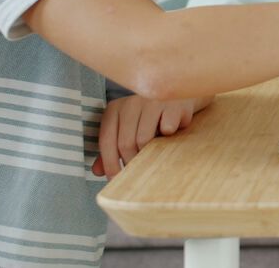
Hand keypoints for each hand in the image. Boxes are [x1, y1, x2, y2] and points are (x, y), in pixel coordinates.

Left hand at [93, 95, 209, 176]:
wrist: (181, 97)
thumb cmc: (152, 118)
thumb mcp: (129, 129)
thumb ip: (112, 148)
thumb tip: (97, 171)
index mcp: (115, 108)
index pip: (106, 140)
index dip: (110, 163)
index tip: (115, 180)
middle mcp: (131, 102)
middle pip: (125, 143)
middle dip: (131, 163)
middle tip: (139, 171)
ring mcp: (152, 102)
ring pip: (143, 140)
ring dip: (150, 153)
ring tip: (156, 152)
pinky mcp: (173, 104)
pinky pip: (167, 130)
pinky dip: (170, 137)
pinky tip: (173, 132)